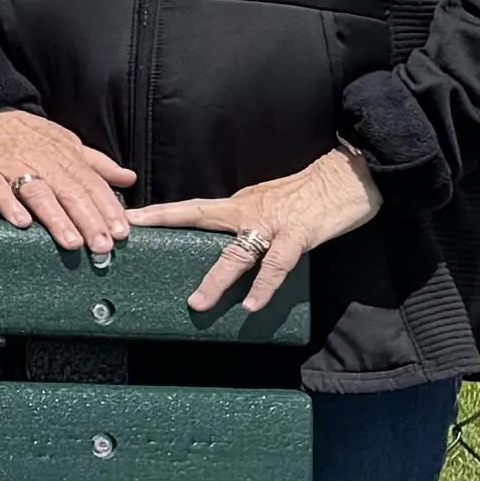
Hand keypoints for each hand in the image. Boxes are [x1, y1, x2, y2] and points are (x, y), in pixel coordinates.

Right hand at [0, 107, 136, 258]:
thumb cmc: (28, 135)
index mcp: (66, 157)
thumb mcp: (67, 143)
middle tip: (102, 246)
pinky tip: (21, 223)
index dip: (108, 208)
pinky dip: (9, 205)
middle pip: (71, 193)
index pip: (92, 185)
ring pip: (40, 193)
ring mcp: (15, 167)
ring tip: (72, 242)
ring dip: (56, 218)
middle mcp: (44, 163)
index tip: (122, 232)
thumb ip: (97, 164)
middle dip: (89, 220)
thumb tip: (129, 178)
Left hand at [129, 146, 384, 319]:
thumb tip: (220, 241)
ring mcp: (272, 224)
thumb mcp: (267, 203)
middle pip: (198, 217)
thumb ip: (244, 220)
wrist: (349, 176)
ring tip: (197, 303)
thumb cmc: (309, 193)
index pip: (192, 208)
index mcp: (239, 204)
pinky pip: (278, 264)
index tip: (130, 218)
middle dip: (165, 225)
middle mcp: (248, 211)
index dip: (160, 213)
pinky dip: (264, 285)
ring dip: (216, 279)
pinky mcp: (299, 235)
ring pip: (236, 252)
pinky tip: (252, 304)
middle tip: (132, 238)